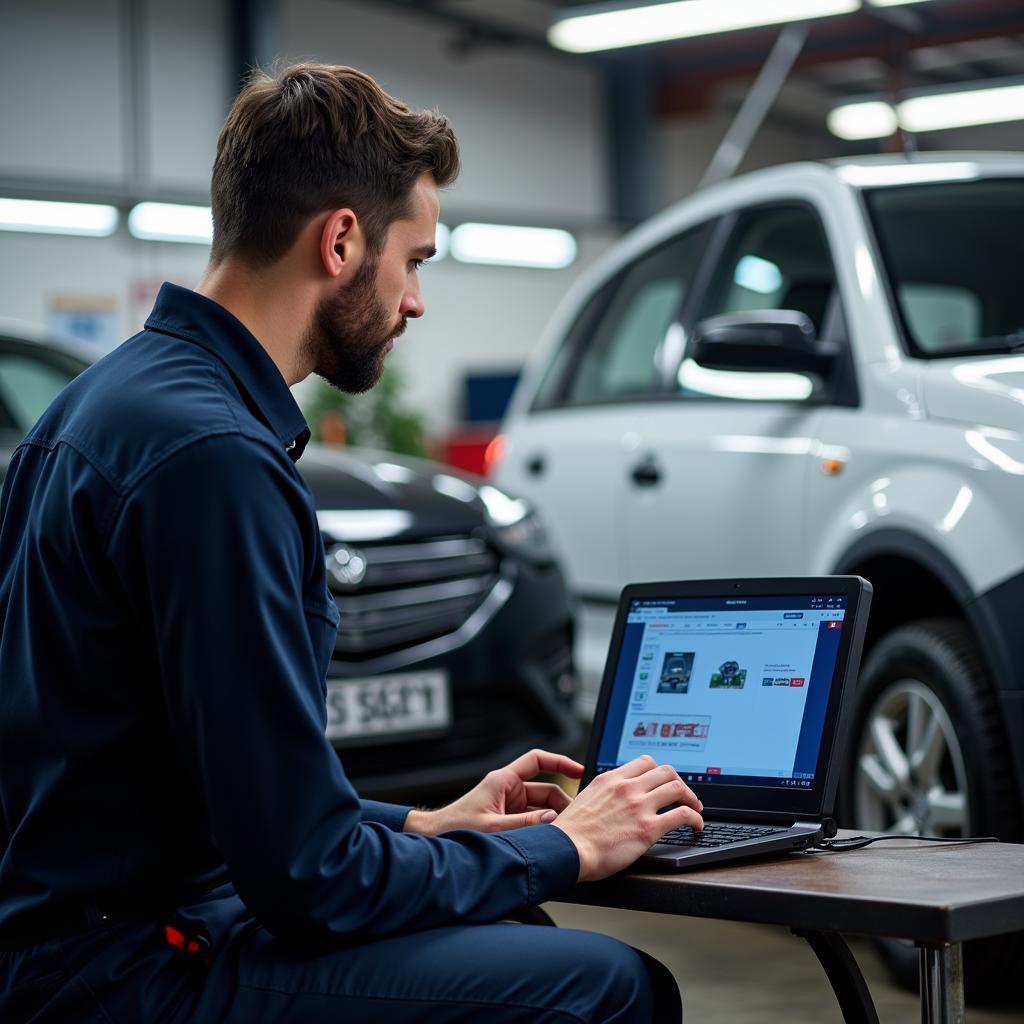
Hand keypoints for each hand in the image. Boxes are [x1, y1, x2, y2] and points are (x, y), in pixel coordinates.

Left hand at [404, 749, 582, 835]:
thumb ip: (525, 825)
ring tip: (565, 836)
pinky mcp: (508, 819)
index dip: (560, 763)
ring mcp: (509, 805)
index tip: (579, 771)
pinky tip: (551, 843)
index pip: (538, 761)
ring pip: (542, 808)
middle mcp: (508, 790)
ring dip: (553, 821)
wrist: (435, 840)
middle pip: (546, 789)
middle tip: (576, 821)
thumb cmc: (455, 829)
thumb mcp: (494, 828)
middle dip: (562, 804)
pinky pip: (533, 821)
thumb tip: (554, 820)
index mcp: (503, 781)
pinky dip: (543, 830)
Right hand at [551, 755, 702, 881]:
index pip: (645, 762)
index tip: (663, 782)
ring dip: (691, 798)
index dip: (659, 771)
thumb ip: (604, 794)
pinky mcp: (648, 828)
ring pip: (677, 788)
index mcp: (610, 779)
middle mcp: (627, 787)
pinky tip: (697, 825)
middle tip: (683, 795)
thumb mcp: (585, 799)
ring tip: (695, 808)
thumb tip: (612, 799)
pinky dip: (696, 818)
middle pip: (665, 771)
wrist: (566, 850)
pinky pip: (683, 815)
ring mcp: (639, 806)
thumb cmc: (571, 832)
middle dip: (679, 782)